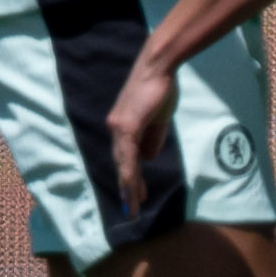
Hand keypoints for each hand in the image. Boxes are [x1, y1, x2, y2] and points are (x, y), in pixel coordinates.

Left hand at [105, 59, 180, 204]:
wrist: (158, 66)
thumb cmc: (159, 88)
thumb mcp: (157, 119)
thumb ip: (152, 138)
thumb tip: (147, 159)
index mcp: (122, 126)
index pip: (124, 158)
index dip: (129, 177)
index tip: (135, 195)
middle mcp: (115, 128)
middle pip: (121, 164)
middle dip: (127, 189)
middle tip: (131, 209)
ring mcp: (119, 127)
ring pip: (123, 164)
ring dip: (128, 188)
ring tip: (132, 207)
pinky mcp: (126, 126)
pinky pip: (128, 157)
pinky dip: (130, 174)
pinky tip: (133, 189)